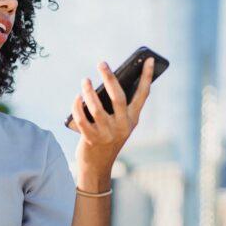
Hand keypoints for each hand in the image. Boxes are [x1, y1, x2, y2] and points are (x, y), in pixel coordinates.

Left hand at [70, 57, 154, 180]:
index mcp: (132, 120)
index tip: (147, 59)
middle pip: (118, 97)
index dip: (146, 77)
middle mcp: (123, 126)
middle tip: (102, 63)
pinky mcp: (91, 139)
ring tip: (85, 80)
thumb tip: (106, 81)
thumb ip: (115, 106)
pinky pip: (81, 119)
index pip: (142, 95)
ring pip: (96, 108)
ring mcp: (107, 134)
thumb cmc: (107, 137)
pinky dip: (77, 106)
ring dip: (89, 91)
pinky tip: (77, 98)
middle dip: (109, 78)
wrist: (97, 166)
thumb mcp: (117, 123)